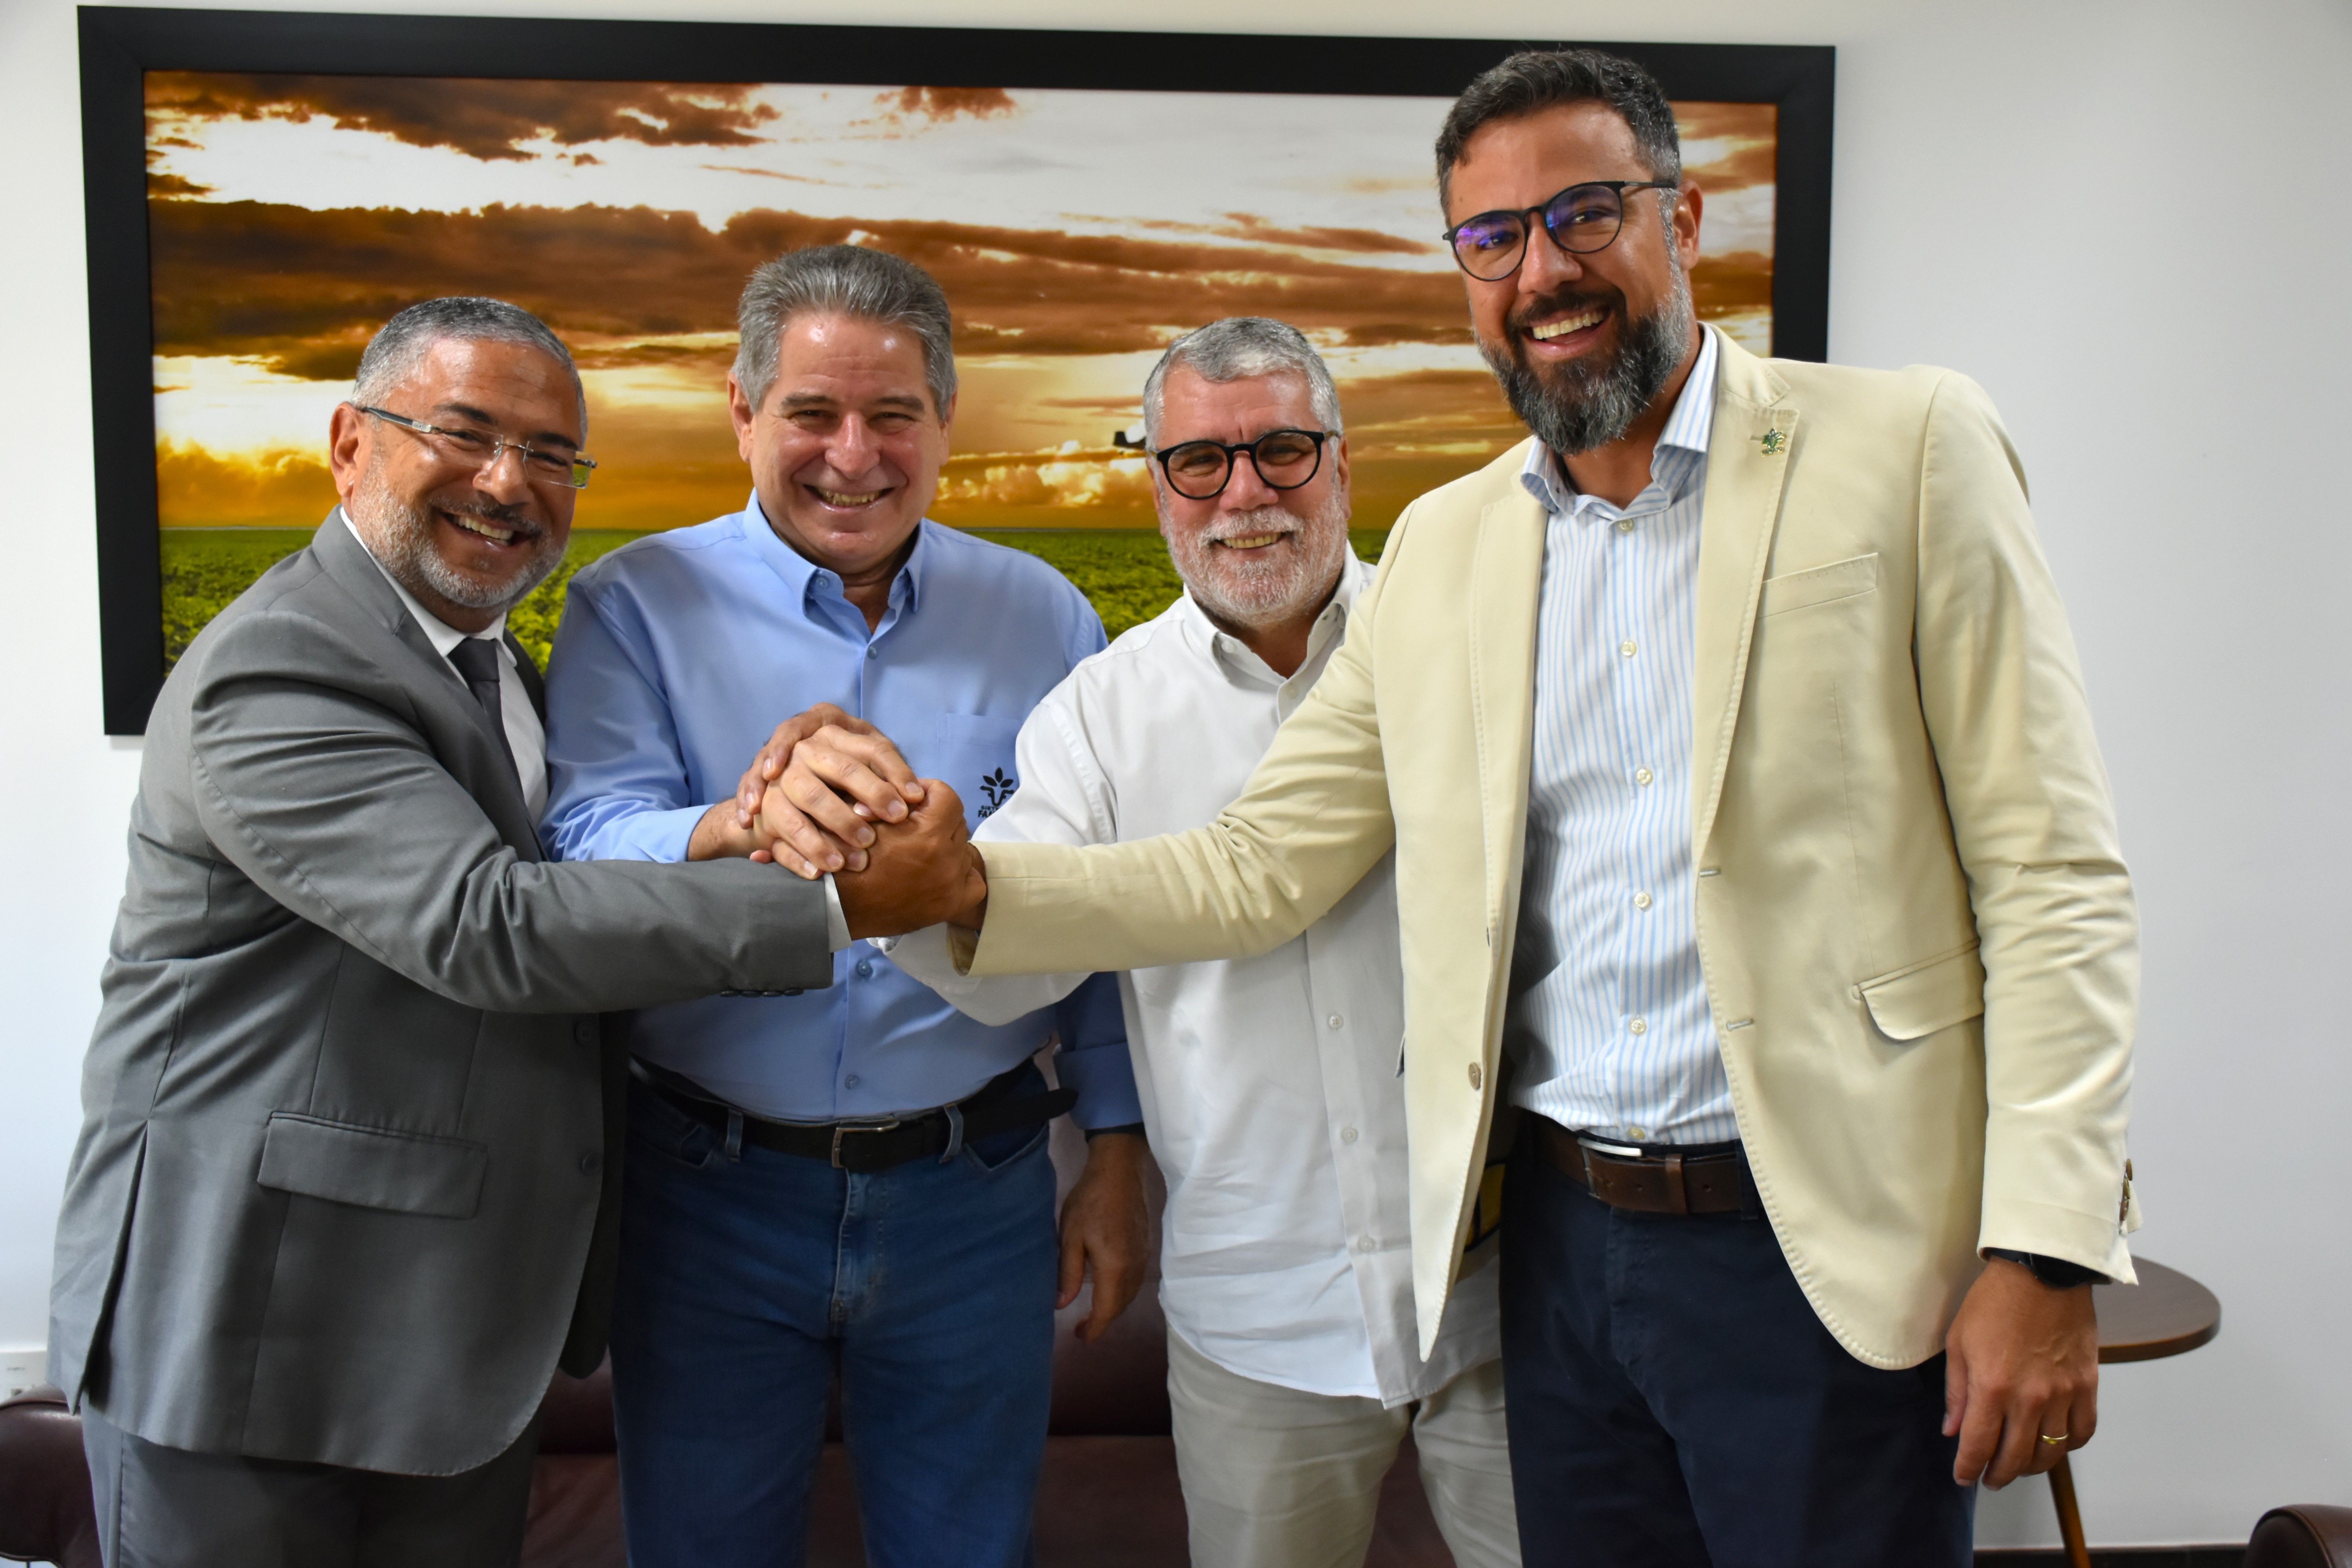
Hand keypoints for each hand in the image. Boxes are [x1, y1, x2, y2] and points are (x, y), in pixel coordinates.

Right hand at [733, 705, 922, 876]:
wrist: (772, 780)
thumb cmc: (833, 777)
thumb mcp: (858, 768)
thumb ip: (884, 775)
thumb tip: (919, 798)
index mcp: (835, 731)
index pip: (875, 749)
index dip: (898, 773)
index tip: (915, 800)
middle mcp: (808, 747)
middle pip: (843, 769)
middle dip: (870, 796)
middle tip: (879, 837)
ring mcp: (782, 773)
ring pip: (810, 796)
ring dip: (833, 830)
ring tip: (847, 864)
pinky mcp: (762, 799)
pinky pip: (779, 823)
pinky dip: (794, 852)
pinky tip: (815, 874)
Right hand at [831, 782, 988, 937]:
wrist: (838, 904)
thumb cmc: (848, 858)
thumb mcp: (868, 816)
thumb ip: (896, 798)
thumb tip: (916, 790)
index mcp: (928, 834)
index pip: (947, 796)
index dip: (928, 792)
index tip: (912, 800)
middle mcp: (947, 859)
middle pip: (957, 821)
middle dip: (937, 819)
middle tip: (913, 826)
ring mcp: (951, 884)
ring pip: (963, 849)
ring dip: (946, 845)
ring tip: (920, 851)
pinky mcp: (951, 905)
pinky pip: (974, 882)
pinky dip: (962, 874)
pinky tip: (940, 872)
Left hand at [1058, 1131, 1150, 1342]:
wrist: (1120, 1169)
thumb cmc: (1090, 1201)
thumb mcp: (1070, 1237)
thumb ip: (1069, 1274)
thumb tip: (1063, 1304)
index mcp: (1115, 1268)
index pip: (1107, 1310)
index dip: (1095, 1329)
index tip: (1081, 1338)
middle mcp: (1134, 1267)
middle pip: (1121, 1305)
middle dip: (1103, 1321)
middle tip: (1082, 1328)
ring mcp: (1143, 1256)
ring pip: (1130, 1293)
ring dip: (1114, 1307)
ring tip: (1094, 1312)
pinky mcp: (1145, 1245)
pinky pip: (1135, 1280)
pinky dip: (1122, 1292)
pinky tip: (1109, 1288)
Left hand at [1944, 1255, 2099, 1487]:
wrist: (2041, 1272)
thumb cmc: (1993, 1302)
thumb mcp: (1959, 1342)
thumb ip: (1957, 1392)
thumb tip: (1953, 1431)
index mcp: (1993, 1387)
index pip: (1979, 1446)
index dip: (1969, 1468)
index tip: (1963, 1478)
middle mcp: (2030, 1398)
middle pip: (2016, 1457)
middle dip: (1999, 1474)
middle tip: (1990, 1478)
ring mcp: (2063, 1394)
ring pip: (2051, 1452)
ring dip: (2032, 1466)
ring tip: (2018, 1465)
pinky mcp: (2087, 1385)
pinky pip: (2083, 1431)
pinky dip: (2068, 1446)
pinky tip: (2054, 1445)